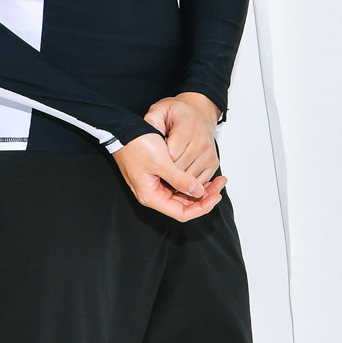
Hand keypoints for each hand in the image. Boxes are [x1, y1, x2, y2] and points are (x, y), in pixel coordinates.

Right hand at [112, 131, 226, 221]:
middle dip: (204, 197)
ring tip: (216, 180)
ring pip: (182, 194)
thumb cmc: (136, 144)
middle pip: (184, 204)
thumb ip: (180, 179)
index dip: (202, 207)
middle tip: (220, 185)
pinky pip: (177, 184)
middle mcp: (153, 194)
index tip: (216, 196)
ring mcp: (155, 185)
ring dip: (199, 188)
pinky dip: (191, 180)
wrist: (121, 130)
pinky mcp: (157, 176)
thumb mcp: (161, 161)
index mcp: (151, 196)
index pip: (182, 212)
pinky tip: (202, 174)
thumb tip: (199, 192)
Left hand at [143, 91, 221, 189]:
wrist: (198, 114)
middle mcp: (201, 142)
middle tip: (160, 164)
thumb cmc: (178, 114)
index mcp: (187, 129)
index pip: (172, 156)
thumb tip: (149, 132)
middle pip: (180, 169)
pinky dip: (188, 181)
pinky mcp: (213, 163)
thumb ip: (153, 119)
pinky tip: (180, 172)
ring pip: (190, 178)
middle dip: (167, 170)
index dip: (160, 159)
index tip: (155, 156)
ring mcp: (209, 154)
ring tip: (169, 167)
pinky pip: (200, 180)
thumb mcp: (161, 110)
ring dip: (178, 178)